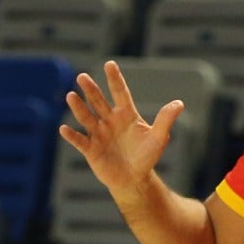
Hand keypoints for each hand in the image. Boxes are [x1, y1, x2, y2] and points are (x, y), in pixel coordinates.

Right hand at [60, 60, 182, 195]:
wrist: (134, 179)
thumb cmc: (146, 157)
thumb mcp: (158, 138)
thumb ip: (165, 120)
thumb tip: (179, 103)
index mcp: (126, 115)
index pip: (120, 93)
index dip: (115, 79)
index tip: (109, 64)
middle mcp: (109, 121)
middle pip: (98, 102)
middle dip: (91, 90)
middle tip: (82, 77)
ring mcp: (98, 134)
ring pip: (86, 118)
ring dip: (78, 107)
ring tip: (71, 96)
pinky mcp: (90, 149)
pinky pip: (79, 141)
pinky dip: (71, 136)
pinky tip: (64, 129)